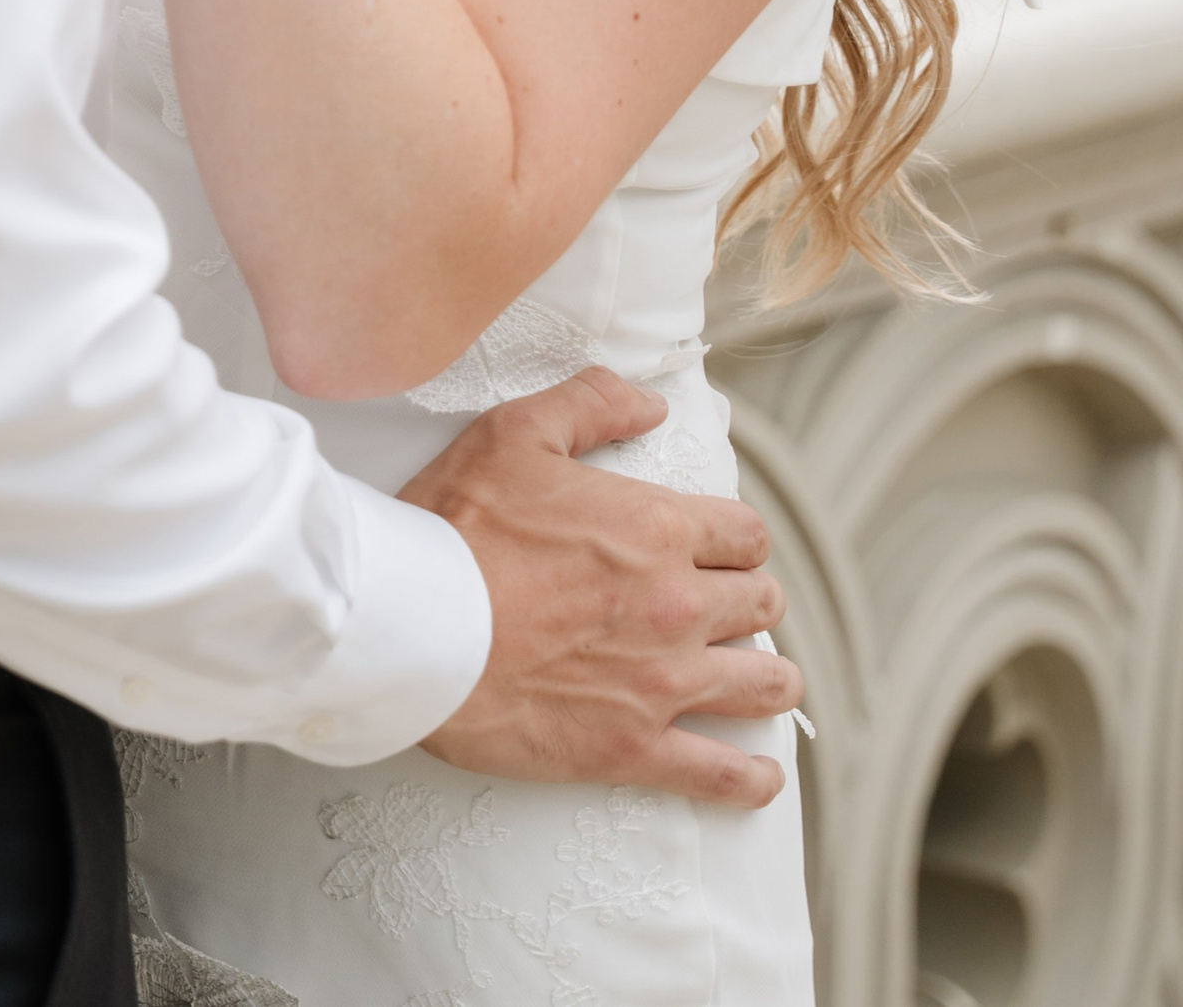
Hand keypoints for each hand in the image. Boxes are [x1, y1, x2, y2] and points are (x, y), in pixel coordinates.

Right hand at [402, 370, 799, 808]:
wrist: (415, 626)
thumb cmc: (457, 528)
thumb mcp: (514, 434)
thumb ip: (591, 405)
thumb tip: (648, 404)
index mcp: (657, 529)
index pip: (746, 535)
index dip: (736, 540)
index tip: (720, 551)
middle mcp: (676, 606)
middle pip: (761, 605)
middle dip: (749, 601)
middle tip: (725, 608)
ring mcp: (661, 683)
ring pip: (762, 684)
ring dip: (767, 677)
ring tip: (757, 679)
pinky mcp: (632, 748)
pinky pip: (721, 774)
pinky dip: (750, 778)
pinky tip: (757, 773)